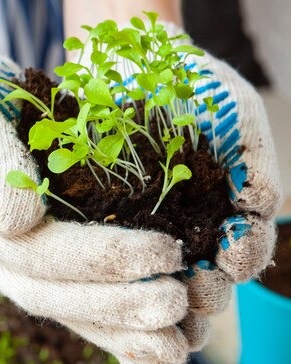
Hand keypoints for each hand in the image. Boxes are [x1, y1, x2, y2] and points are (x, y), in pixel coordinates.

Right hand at [0, 30, 192, 363]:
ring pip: (60, 308)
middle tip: (178, 302)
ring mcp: (3, 263)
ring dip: (118, 328)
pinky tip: (151, 343)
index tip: (164, 252)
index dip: (99, 258)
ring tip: (176, 339)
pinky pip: (67, 305)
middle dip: (115, 302)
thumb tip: (14, 221)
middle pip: (48, 292)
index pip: (34, 252)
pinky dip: (108, 328)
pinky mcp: (27, 264)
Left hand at [96, 20, 281, 351]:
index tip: (230, 258)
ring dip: (164, 297)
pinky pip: (115, 260)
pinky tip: (117, 289)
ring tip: (157, 294)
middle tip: (193, 287)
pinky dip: (120, 281)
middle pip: (208, 280)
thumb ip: (255, 159)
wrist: (132, 64)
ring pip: (161, 281)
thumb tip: (260, 207)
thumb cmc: (194, 86)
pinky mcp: (106, 223)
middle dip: (207, 292)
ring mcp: (148, 231)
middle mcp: (191, 229)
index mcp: (228, 212)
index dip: (242, 260)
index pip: (244, 251)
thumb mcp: (238, 111)